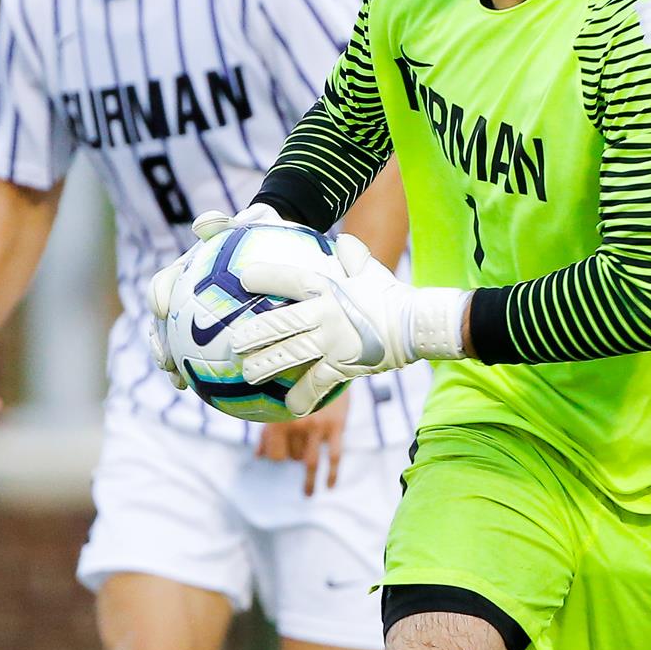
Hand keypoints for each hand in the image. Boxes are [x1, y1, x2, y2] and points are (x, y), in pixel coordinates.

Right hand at [145, 203, 293, 387]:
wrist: (278, 245)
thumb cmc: (260, 233)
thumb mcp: (246, 222)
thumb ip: (223, 223)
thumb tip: (203, 223)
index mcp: (187, 272)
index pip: (165, 284)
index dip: (158, 296)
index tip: (161, 310)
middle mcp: (188, 297)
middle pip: (164, 324)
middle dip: (159, 344)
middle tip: (166, 361)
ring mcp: (202, 317)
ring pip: (180, 345)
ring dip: (175, 366)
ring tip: (179, 383)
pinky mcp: (219, 334)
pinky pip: (212, 356)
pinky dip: (211, 373)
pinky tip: (222, 392)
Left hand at [226, 233, 467, 416]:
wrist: (416, 325)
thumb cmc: (389, 295)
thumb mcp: (370, 270)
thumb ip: (352, 255)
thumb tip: (342, 241)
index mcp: (329, 289)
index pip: (292, 280)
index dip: (267, 277)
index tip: (243, 278)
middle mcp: (326, 315)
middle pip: (281, 323)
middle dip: (254, 332)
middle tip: (234, 341)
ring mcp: (333, 342)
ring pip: (291, 354)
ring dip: (266, 365)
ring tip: (248, 374)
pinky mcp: (343, 366)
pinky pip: (317, 384)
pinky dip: (303, 397)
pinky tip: (289, 408)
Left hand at [256, 393, 348, 495]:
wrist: (327, 363)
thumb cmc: (296, 384)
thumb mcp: (280, 403)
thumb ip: (268, 431)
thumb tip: (258, 456)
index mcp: (279, 418)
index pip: (275, 455)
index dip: (275, 457)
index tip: (279, 453)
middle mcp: (297, 424)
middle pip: (292, 458)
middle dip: (292, 457)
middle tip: (297, 449)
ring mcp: (318, 427)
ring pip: (310, 461)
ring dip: (308, 480)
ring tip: (308, 494)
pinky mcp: (336, 426)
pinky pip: (334, 457)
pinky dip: (330, 474)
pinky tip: (328, 486)